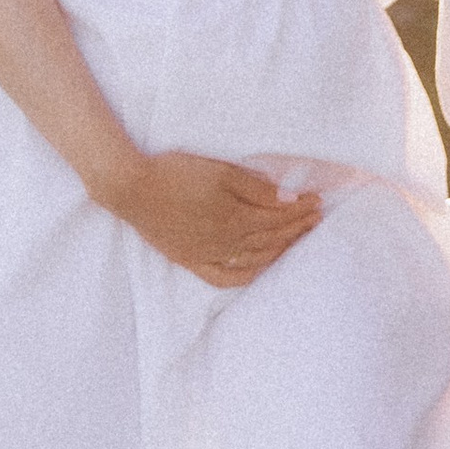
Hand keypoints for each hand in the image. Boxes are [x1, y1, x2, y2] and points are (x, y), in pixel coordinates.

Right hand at [110, 148, 321, 286]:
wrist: (131, 189)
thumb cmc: (176, 173)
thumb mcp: (220, 172)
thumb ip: (256, 188)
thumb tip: (289, 200)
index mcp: (236, 217)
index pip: (279, 217)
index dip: (301, 210)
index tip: (317, 202)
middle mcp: (226, 242)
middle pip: (271, 238)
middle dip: (297, 228)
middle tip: (315, 220)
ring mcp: (208, 255)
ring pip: (254, 258)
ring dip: (279, 249)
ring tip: (296, 239)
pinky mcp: (191, 260)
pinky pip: (225, 276)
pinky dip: (247, 273)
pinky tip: (259, 268)